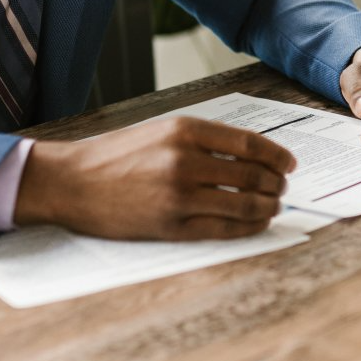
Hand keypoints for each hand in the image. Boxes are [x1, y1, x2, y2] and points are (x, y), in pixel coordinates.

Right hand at [14, 117, 297, 240]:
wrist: (70, 182)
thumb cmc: (115, 156)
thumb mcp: (160, 131)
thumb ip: (204, 140)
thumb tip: (252, 155)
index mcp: (184, 130)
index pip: (250, 144)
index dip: (278, 156)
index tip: (290, 164)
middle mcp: (185, 161)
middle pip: (254, 175)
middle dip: (276, 184)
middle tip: (283, 188)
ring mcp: (179, 196)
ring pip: (245, 204)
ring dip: (268, 207)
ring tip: (273, 206)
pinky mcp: (172, 226)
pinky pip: (225, 229)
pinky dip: (248, 227)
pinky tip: (256, 223)